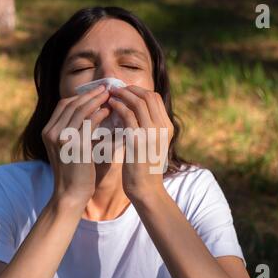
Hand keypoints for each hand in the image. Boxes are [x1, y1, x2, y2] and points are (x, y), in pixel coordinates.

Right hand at [42, 85, 110, 206]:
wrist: (71, 194)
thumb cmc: (75, 172)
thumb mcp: (70, 148)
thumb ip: (77, 131)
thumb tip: (95, 113)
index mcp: (48, 131)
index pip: (64, 105)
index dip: (81, 96)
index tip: (96, 91)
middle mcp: (51, 132)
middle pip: (72, 104)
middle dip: (90, 94)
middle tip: (106, 88)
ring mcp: (61, 138)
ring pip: (80, 110)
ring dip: (96, 100)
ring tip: (109, 96)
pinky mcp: (74, 145)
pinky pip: (88, 123)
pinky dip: (99, 114)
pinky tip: (108, 111)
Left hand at [108, 85, 173, 199]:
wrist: (146, 189)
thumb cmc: (144, 168)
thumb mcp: (152, 145)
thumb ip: (148, 128)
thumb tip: (133, 112)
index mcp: (167, 127)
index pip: (155, 98)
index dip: (139, 90)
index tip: (124, 91)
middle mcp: (162, 127)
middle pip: (148, 96)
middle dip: (130, 89)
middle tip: (115, 89)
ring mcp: (152, 133)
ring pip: (138, 102)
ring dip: (122, 95)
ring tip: (110, 94)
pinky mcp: (138, 140)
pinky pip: (128, 115)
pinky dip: (118, 107)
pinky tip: (110, 106)